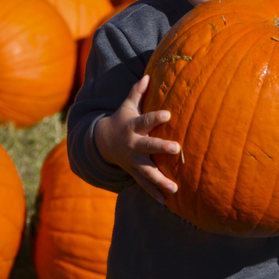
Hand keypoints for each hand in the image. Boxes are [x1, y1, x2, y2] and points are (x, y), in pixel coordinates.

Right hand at [94, 75, 180, 202]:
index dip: (156, 117)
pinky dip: (153, 193)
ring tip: (175, 188)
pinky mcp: (133, 172)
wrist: (101, 142)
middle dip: (161, 147)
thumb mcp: (127, 106)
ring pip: (147, 171)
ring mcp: (132, 160)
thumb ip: (137, 92)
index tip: (168, 114)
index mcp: (133, 126)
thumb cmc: (121, 120)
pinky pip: (143, 184)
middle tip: (176, 148)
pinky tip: (166, 202)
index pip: (145, 120)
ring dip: (160, 180)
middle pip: (148, 146)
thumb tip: (148, 76)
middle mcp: (133, 144)